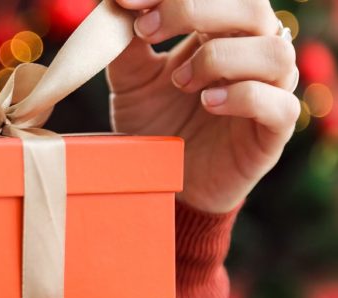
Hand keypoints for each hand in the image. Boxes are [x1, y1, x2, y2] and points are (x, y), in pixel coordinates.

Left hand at [108, 0, 299, 212]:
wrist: (165, 183)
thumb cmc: (156, 125)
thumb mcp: (131, 81)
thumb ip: (126, 44)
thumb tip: (113, 3)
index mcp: (219, 33)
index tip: (126, 1)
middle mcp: (250, 54)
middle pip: (252, 7)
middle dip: (194, 10)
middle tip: (145, 31)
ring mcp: (268, 91)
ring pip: (274, 50)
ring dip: (219, 58)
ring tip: (180, 82)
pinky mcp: (274, 130)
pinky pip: (279, 102)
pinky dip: (241, 96)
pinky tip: (207, 103)